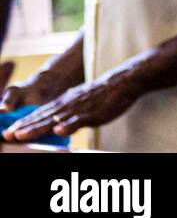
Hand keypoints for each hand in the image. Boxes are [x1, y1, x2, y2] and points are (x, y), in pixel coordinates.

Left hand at [2, 74, 141, 141]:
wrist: (123, 81)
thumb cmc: (103, 94)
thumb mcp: (80, 101)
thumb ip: (67, 112)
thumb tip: (56, 125)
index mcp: (64, 103)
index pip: (39, 114)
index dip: (23, 123)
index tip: (9, 132)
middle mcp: (67, 105)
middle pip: (42, 118)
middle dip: (23, 127)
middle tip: (7, 136)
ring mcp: (79, 108)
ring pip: (55, 120)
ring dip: (37, 128)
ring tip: (22, 136)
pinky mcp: (93, 112)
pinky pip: (79, 120)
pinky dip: (69, 125)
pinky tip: (59, 131)